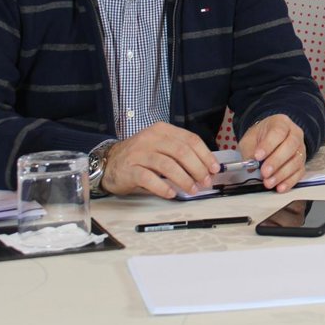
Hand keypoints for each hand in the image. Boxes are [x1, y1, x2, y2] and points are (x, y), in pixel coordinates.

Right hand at [101, 122, 218, 198]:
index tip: (214, 169)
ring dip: (184, 179)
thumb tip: (207, 168)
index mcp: (163, 130)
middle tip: (205, 182)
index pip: (190, 139)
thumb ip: (180, 153)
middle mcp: (151, 138)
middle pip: (181, 151)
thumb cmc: (141, 156)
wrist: (109, 162)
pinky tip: (172, 194)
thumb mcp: (161, 147)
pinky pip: (149, 178)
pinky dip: (163, 187)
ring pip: (167, 165)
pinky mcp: (129, 169)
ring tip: (192, 190)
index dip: (205, 155)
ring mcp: (138, 153)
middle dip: (197, 168)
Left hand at [238, 114, 306, 192]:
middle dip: (276, 161)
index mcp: (281, 123)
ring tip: (268, 183)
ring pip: (296, 160)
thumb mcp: (249, 140)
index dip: (269, 144)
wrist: (269, 139)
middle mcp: (295, 134)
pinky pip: (300, 172)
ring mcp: (301, 148)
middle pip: (291, 146)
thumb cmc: (260, 138)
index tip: (258, 156)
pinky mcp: (302, 163)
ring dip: (282, 174)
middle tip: (264, 172)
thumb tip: (251, 165)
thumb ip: (249, 150)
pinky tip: (280, 187)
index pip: (278, 131)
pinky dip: (290, 181)